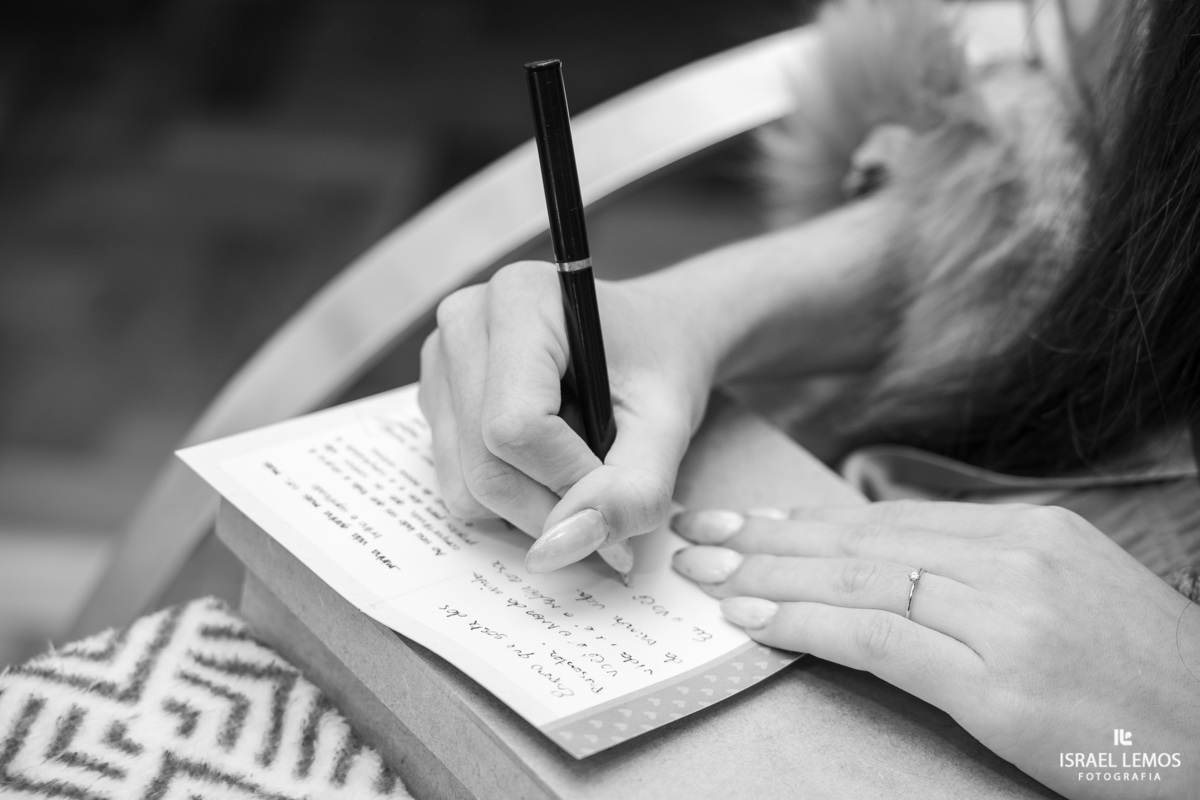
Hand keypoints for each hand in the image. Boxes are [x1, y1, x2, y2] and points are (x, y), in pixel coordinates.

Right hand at [419, 261, 715, 572]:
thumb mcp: (668, 426)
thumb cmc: (660, 365)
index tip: (617, 487)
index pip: (516, 427)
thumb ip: (631, 491)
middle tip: (605, 502)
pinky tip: (548, 459)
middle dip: (549, 506)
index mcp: (521, 300)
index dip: (569, 480)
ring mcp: (440, 362)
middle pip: (482, 463)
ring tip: (580, 464)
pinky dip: (510, 493)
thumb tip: (562, 549)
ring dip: (531, 504)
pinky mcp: (436, 398)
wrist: (651, 338)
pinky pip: (456, 481)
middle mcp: (465, 322)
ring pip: (463, 484)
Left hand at [670, 500, 1199, 799]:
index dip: (811, 524)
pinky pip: (876, 641)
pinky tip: (753, 623)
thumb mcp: (1073, 594)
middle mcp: (1015, 559)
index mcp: (1033, 531)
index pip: (892, 521)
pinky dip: (805, 627)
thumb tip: (892, 563)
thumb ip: (987, 571)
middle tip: (700, 532)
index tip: (754, 523)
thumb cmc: (1144, 680)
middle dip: (771, 539)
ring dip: (770, 578)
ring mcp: (1007, 617)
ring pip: (859, 583)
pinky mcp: (997, 684)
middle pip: (862, 542)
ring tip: (707, 574)